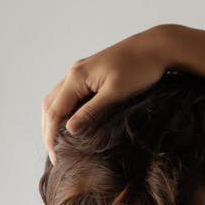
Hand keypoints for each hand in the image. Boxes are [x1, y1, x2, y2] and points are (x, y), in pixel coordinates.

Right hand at [41, 25, 170, 164]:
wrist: (156, 47)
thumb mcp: (115, 93)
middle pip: (50, 105)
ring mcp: (81, 72)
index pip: (54, 111)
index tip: (56, 158)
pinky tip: (72, 124)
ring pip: (57, 99)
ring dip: (54, 121)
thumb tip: (69, 129)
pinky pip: (69, 95)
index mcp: (77, 77)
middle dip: (48, 130)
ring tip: (59, 143)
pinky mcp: (90, 74)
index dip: (51, 136)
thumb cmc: (140, 68)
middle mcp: (74, 73)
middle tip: (55, 155)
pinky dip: (64, 111)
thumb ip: (90, 111)